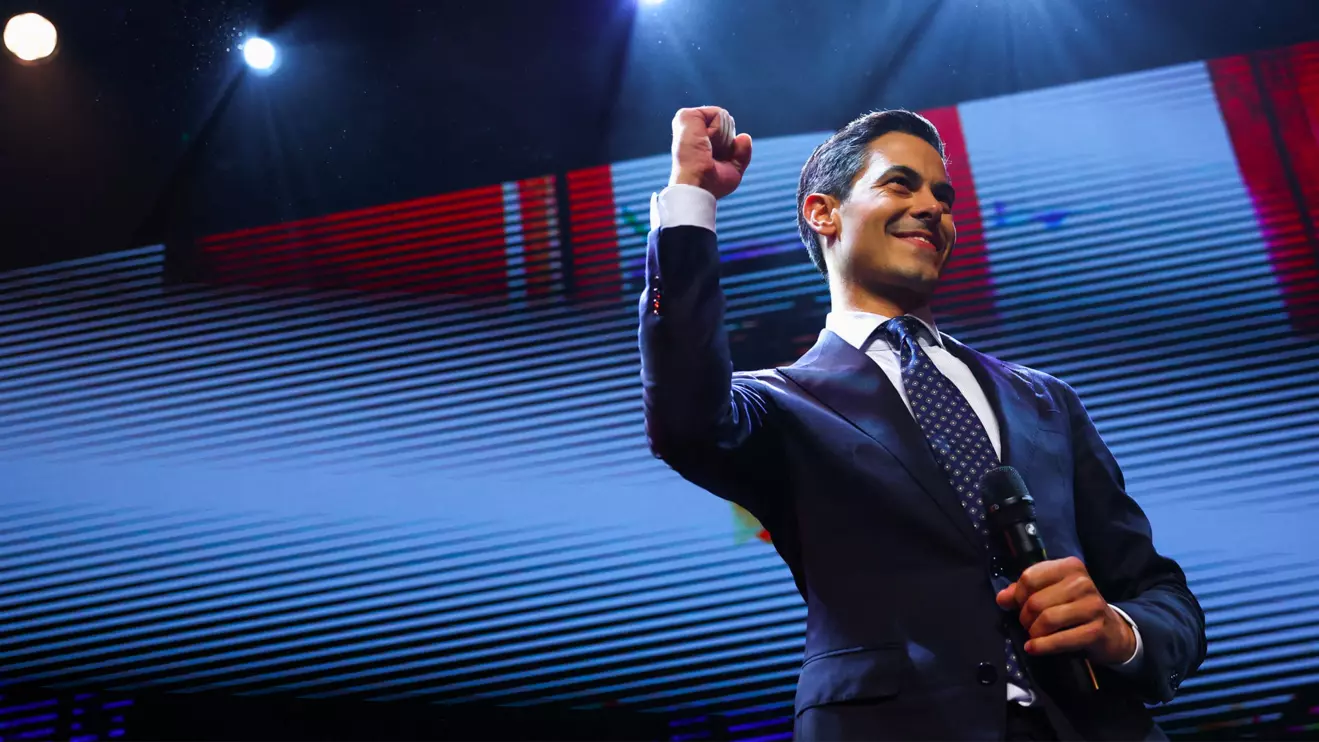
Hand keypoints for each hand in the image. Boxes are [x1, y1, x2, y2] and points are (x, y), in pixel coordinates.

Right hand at [669, 106, 752, 198]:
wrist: (697, 186)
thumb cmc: (709, 185)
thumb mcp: (732, 171)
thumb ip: (741, 154)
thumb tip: (744, 136)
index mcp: (699, 142)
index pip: (726, 132)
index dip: (729, 147)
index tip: (715, 163)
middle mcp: (692, 130)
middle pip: (727, 123)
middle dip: (727, 142)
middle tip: (710, 157)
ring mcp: (687, 122)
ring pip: (723, 117)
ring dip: (722, 138)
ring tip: (705, 151)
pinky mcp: (686, 115)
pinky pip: (718, 114)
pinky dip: (718, 130)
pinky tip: (704, 142)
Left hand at [995, 556, 1135, 665]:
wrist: (1111, 631)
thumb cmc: (1074, 608)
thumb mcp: (1051, 593)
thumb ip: (1024, 592)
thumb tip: (1002, 598)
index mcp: (1070, 567)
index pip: (1029, 577)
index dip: (1018, 595)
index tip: (1018, 606)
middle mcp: (1082, 582)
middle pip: (1035, 601)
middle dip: (1025, 618)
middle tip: (1028, 625)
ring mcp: (1092, 606)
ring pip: (1046, 619)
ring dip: (1034, 632)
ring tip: (1033, 635)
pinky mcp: (1096, 630)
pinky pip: (1060, 639)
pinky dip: (1042, 646)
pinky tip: (1034, 648)